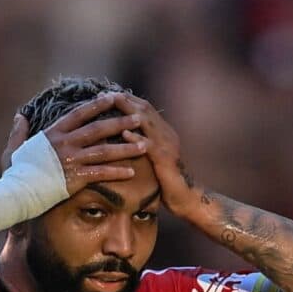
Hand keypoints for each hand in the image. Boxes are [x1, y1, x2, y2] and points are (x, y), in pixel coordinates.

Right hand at [0, 92, 147, 198]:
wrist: (17, 194)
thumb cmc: (15, 174)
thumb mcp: (13, 149)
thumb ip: (19, 132)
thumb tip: (20, 116)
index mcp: (54, 133)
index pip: (80, 114)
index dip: (98, 105)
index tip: (114, 97)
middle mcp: (66, 143)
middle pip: (98, 129)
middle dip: (121, 122)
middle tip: (138, 118)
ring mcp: (72, 160)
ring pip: (105, 150)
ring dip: (126, 147)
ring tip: (144, 145)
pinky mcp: (77, 178)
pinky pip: (102, 173)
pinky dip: (117, 172)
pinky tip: (131, 172)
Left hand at [107, 96, 204, 217]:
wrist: (186, 198)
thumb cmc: (166, 182)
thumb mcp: (154, 158)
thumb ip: (143, 144)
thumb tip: (123, 135)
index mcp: (163, 132)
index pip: (144, 109)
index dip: (127, 99)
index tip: (108, 94)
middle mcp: (166, 134)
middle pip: (145, 110)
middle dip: (125, 100)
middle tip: (106, 93)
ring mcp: (167, 145)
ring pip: (147, 122)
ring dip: (129, 111)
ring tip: (114, 102)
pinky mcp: (166, 159)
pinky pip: (150, 146)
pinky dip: (137, 138)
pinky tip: (124, 134)